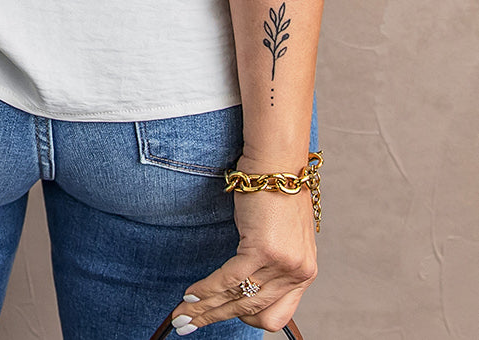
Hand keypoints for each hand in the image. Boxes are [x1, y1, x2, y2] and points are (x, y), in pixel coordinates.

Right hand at [169, 166, 316, 332]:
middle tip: (188, 325)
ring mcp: (283, 263)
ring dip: (205, 309)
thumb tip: (245, 281)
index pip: (275, 315)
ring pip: (238, 299)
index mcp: (304, 273)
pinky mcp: (264, 249)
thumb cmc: (276, 190)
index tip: (221, 314)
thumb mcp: (283, 234)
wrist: (277, 161)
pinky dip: (207, 290)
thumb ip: (272, 262)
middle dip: (216, 319)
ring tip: (182, 315)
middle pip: (251, 310)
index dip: (245, 318)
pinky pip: (230, 280)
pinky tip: (190, 293)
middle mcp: (297, 273)